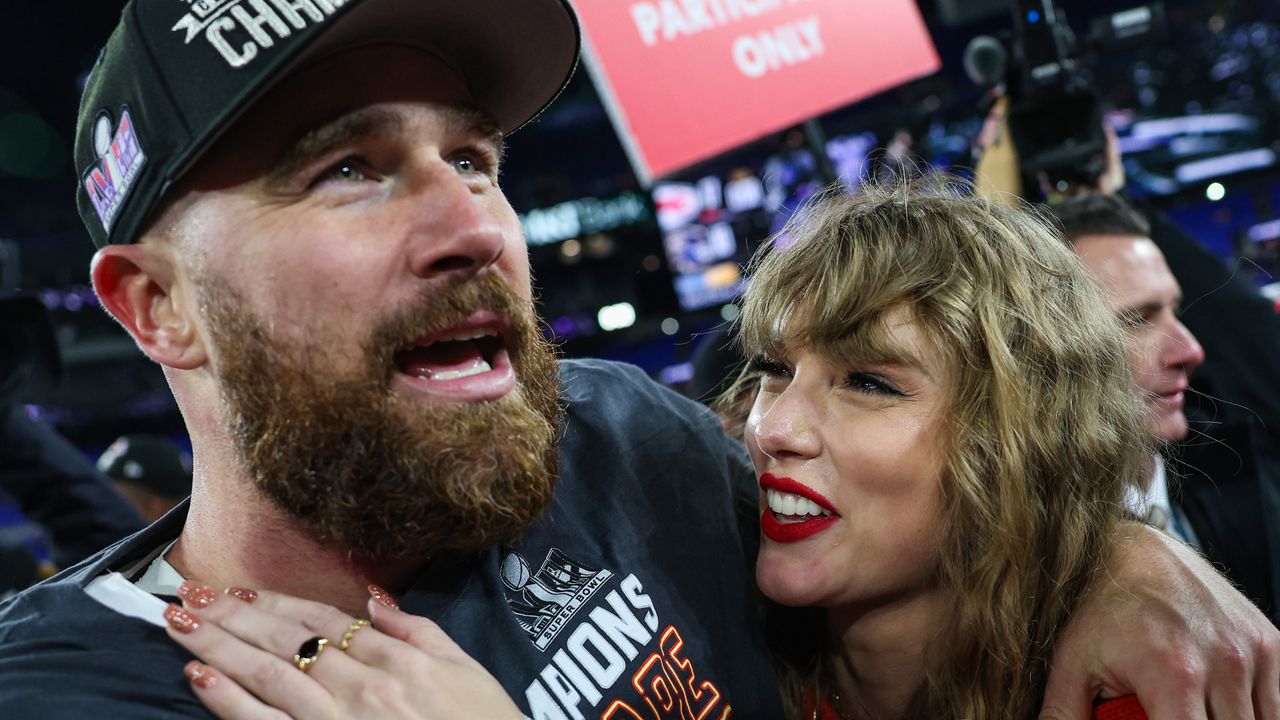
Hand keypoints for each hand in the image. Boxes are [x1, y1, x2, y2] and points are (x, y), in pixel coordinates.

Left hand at [163, 583, 522, 719]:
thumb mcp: (466, 668)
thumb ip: (417, 630)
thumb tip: (373, 597)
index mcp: (396, 660)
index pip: (322, 620)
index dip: (274, 603)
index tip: (234, 591)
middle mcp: (363, 686)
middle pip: (286, 640)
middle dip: (231, 615)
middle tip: (186, 592)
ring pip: (268, 674)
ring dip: (218, 645)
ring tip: (178, 622)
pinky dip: (230, 701)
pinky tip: (200, 676)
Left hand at [1040, 524, 1279, 719]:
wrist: (1132, 548)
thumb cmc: (1099, 607)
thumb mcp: (1070, 662)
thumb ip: (1064, 714)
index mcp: (1173, 673)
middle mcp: (1223, 663)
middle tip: (1164, 712)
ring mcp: (1252, 652)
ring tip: (1184, 706)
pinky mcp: (1270, 643)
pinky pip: (1275, 704)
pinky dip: (1251, 713)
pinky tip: (1216, 705)